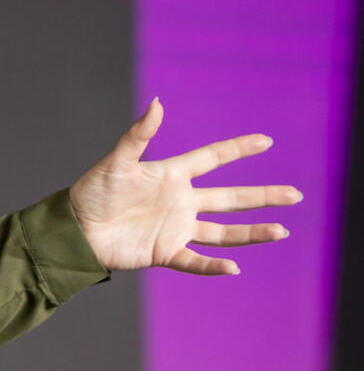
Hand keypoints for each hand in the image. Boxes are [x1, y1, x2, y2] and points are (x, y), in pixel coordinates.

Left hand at [67, 98, 302, 274]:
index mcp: (171, 175)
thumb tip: (157, 103)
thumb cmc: (92, 191)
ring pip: (223, 232)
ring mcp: (175, 228)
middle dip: (262, 196)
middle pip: (229, 198)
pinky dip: (214, 266)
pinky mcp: (164, 252)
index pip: (212, 159)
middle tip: (295, 194)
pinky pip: (196, 260)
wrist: (74, 229)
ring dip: (251, 232)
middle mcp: (180, 201)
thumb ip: (139, 134)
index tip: (266, 140)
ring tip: (281, 230)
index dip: (238, 149)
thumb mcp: (117, 161)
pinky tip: (234, 267)